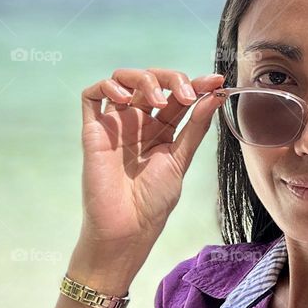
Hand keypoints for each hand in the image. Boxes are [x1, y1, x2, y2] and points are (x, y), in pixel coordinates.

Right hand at [77, 68, 225, 270]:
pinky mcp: (93, 130)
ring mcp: (115, 124)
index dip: (197, 84)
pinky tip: (124, 98)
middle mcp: (138, 122)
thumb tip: (214, 96)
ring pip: (123, 80)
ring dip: (143, 79)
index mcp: (162, 130)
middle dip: (173, 79)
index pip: (178, 96)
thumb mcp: (180, 160)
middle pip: (153, 81)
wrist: (126, 228)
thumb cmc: (153, 202)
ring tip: (157, 100)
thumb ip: (195, 127)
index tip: (215, 81)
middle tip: (186, 95)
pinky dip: (107, 86)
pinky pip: (91, 96)